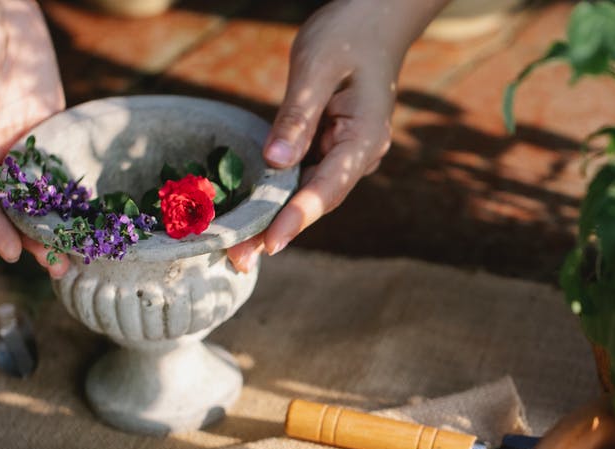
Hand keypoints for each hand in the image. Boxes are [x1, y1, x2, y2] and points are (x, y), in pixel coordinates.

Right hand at [0, 0, 68, 275]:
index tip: (10, 251)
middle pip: (4, 205)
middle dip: (27, 236)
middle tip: (54, 265)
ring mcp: (12, 148)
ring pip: (31, 197)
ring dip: (50, 225)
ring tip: (75, 256)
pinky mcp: (42, 136)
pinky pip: (55, 172)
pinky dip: (69, 197)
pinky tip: (90, 218)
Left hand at [226, 0, 451, 272]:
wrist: (377, 19)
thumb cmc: (347, 34)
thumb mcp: (316, 66)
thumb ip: (297, 116)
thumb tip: (276, 163)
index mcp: (364, 138)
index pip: (328, 186)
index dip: (297, 217)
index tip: (271, 244)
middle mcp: (362, 155)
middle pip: (318, 200)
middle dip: (279, 230)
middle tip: (238, 259)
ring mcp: (349, 155)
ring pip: (310, 194)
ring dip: (276, 219)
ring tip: (237, 250)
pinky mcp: (333, 149)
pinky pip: (305, 177)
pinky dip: (279, 196)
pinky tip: (250, 214)